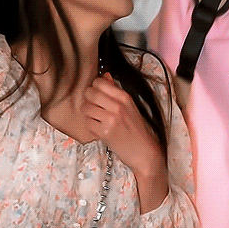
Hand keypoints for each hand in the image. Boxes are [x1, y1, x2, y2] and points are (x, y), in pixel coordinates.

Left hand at [82, 73, 168, 211]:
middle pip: (90, 93)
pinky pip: (87, 123)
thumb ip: (115, 90)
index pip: (99, 82)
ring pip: (86, 108)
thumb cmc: (135, 128)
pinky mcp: (104, 132)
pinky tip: (99, 128)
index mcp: (124, 97)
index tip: (97, 93)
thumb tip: (105, 76)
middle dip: (88, 99)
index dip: (95, 87)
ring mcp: (110, 119)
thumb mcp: (129, 106)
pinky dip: (91, 126)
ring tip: (97, 118)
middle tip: (95, 106)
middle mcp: (117, 106)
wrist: (143, 151)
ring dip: (88, 113)